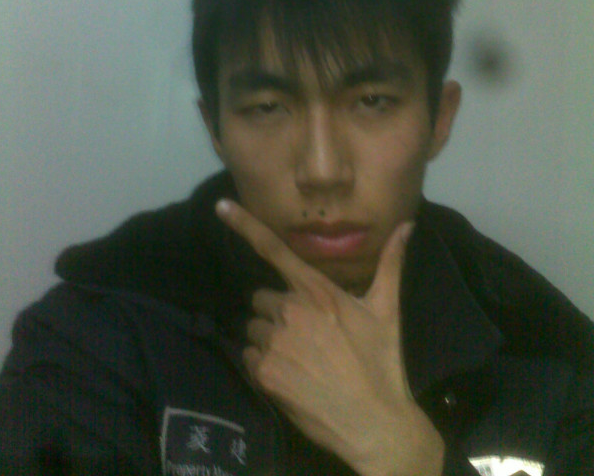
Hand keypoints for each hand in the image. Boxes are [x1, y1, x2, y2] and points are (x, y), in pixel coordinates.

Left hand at [216, 200, 443, 475]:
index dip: (245, 225)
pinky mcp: (265, 373)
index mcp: (316, 291)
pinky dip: (263, 363)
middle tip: (306, 333)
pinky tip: (289, 374)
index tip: (221, 206)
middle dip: (278, 311)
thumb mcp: (388, 310)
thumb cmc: (381, 362)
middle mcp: (290, 310)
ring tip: (300, 357)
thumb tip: (407, 225)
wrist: (373, 421)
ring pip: (255, 328)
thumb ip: (391, 263)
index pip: (275, 250)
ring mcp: (275, 342)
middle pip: (263, 298)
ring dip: (270, 338)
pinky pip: (249, 356)